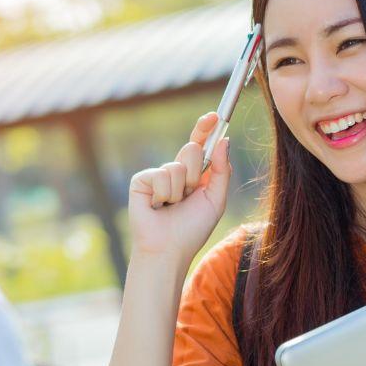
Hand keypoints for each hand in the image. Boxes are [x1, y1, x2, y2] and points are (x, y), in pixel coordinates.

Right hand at [127, 112, 233, 262]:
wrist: (169, 250)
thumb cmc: (192, 229)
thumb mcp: (216, 200)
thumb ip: (221, 171)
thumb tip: (224, 141)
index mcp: (193, 174)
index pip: (200, 144)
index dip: (206, 128)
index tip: (215, 115)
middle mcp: (175, 171)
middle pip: (191, 149)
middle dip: (195, 173)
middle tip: (189, 194)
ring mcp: (157, 175)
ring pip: (176, 165)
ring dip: (180, 191)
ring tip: (171, 206)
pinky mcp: (141, 180)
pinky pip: (160, 175)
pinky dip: (164, 194)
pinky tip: (157, 207)